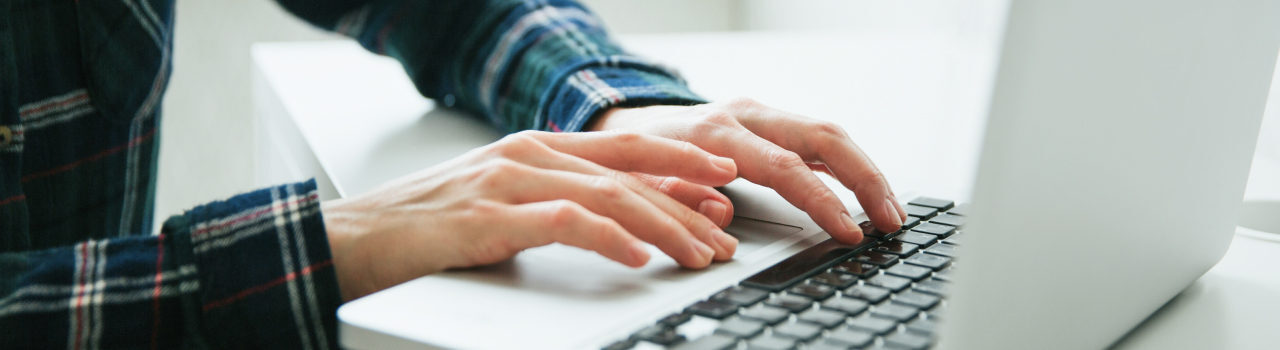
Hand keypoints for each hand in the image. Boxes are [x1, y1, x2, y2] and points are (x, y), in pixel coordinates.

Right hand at [322, 131, 739, 300]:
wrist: (349, 239)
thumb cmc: (427, 229)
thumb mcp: (504, 207)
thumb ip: (560, 206)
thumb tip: (622, 225)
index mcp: (534, 150)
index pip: (624, 150)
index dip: (679, 164)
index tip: (724, 182)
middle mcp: (526, 156)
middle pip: (627, 173)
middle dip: (685, 203)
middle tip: (726, 235)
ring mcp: (506, 183)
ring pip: (606, 195)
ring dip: (662, 225)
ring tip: (699, 253)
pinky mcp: (487, 219)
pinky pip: (562, 223)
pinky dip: (607, 237)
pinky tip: (635, 256)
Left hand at [588, 98, 907, 243]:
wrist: (627, 128)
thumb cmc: (636, 162)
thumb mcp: (645, 187)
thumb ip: (680, 200)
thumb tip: (722, 215)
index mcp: (714, 133)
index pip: (783, 166)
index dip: (820, 200)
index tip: (848, 231)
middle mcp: (743, 115)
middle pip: (821, 137)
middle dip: (864, 179)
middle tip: (890, 219)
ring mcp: (761, 115)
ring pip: (829, 134)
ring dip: (866, 172)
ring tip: (891, 212)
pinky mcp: (772, 122)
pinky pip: (821, 139)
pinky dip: (850, 165)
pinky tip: (870, 193)